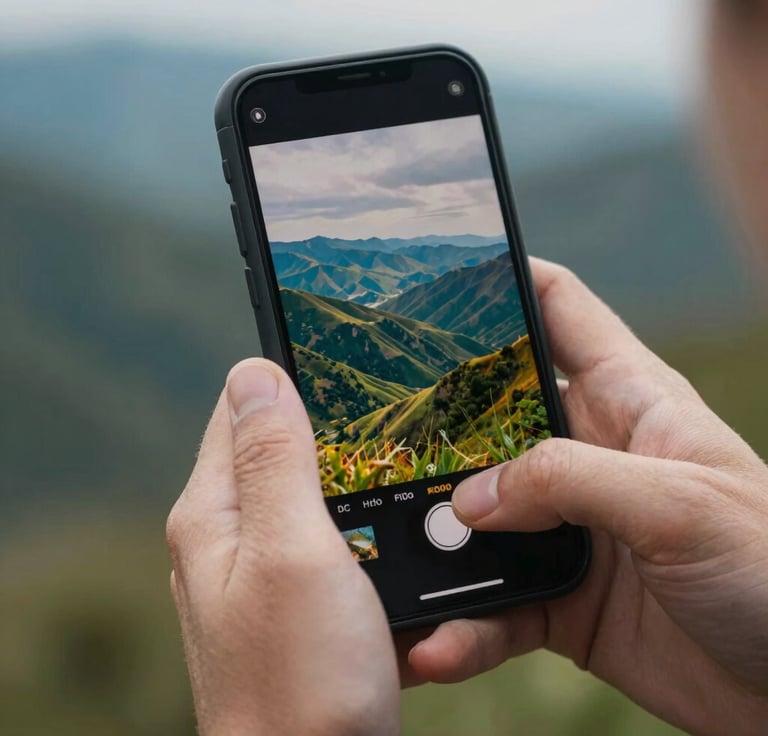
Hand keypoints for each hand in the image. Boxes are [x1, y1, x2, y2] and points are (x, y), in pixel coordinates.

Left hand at [167, 360, 399, 735]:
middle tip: (382, 410)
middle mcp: (225, 539)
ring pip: (301, 494)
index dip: (285, 376)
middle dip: (322, 425)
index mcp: (213, 515)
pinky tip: (384, 525)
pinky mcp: (289, 603)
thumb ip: (273, 458)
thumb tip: (254, 372)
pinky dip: (351, 521)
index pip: (238, 410)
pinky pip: (319, 538)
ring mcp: (256, 574)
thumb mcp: (292, 549)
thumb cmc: (302, 679)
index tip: (341, 360)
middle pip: (270, 449)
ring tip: (392, 460)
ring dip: (342, 475)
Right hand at [408, 259, 767, 735]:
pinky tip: (437, 645)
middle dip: (436, 420)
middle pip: (492, 413)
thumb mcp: (679, 503)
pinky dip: (463, 625)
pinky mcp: (561, 596)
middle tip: (372, 427)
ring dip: (436, 540)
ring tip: (389, 559)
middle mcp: (589, 455)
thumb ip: (570, 481)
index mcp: (628, 399)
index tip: (439, 277)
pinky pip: (495, 604)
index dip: (507, 278)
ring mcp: (570, 527)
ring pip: (480, 516)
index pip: (560, 307)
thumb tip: (470, 498)